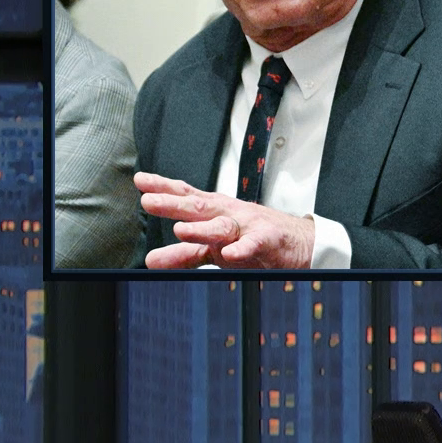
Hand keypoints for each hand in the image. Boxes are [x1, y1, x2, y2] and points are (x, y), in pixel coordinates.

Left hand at [136, 172, 314, 268]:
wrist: (300, 242)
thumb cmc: (255, 238)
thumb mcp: (215, 246)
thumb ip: (183, 254)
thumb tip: (150, 260)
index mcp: (216, 211)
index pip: (187, 195)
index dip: (164, 188)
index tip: (141, 181)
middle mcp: (229, 215)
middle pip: (199, 207)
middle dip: (174, 204)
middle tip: (149, 202)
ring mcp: (248, 227)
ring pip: (221, 227)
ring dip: (201, 229)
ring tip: (180, 231)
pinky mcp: (266, 241)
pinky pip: (252, 245)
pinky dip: (241, 249)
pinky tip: (229, 254)